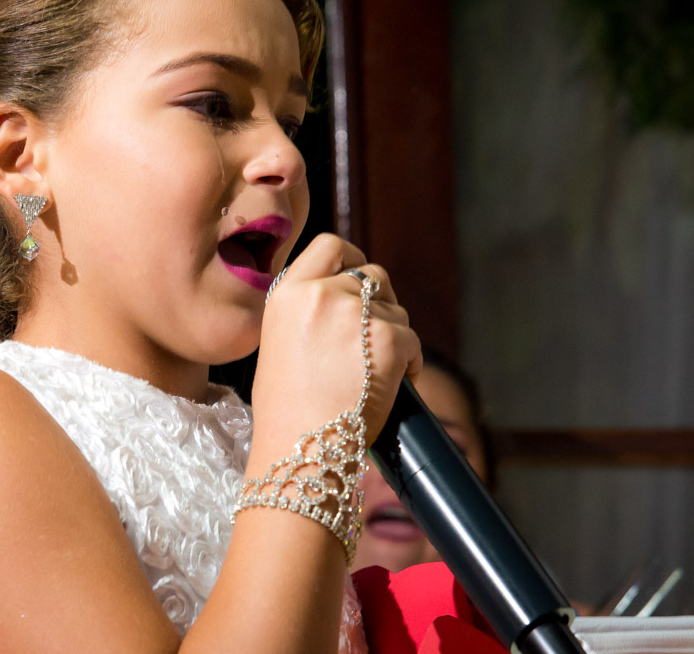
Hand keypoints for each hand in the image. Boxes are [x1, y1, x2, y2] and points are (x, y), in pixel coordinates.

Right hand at [250, 234, 421, 465]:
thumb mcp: (280, 345)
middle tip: (378, 333)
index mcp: (288, 294)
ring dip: (395, 335)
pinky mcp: (387, 337)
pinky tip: (396, 384)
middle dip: (380, 301)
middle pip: (371, 274)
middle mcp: (320, 293)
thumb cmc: (287, 412)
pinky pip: (413, 340)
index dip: (352, 257)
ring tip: (378, 373)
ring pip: (395, 310)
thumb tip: (344, 301)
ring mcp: (354, 313)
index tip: (360, 278)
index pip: (330, 246)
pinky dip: (411, 362)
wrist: (300, 448)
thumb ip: (308, 313)